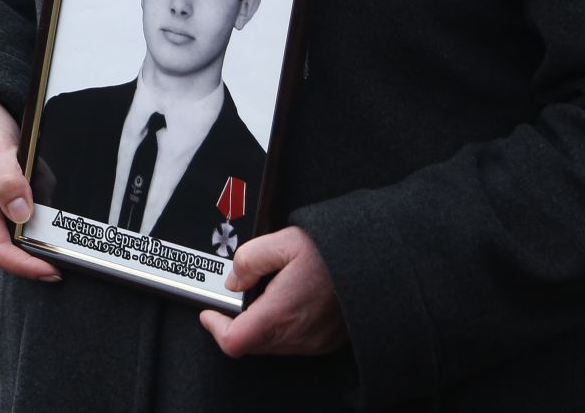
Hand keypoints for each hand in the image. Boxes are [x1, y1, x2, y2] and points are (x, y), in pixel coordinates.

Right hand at [0, 97, 60, 281]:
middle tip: (74, 249)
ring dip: (49, 214)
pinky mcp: (15, 192)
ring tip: (51, 178)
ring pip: (32, 223)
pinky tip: (48, 170)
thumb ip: (5, 177)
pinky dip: (49, 191)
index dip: (24, 266)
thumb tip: (22, 212)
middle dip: (44, 251)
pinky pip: (38, 202)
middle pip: (16, 247)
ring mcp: (2, 203)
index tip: (53, 270)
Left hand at [199, 226, 347, 357]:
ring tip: (268, 290)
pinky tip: (287, 300)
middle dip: (236, 321)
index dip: (215, 327)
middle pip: (249, 343)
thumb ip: (249, 259)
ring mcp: (312, 342)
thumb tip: (233, 280)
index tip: (210, 312)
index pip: (234, 341)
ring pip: (270, 344)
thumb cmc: (332, 252)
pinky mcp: (325, 342)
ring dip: (259, 323)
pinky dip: (280, 327)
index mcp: (280, 313)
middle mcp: (296, 335)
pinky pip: (291, 342)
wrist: (374, 263)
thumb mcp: (283, 241)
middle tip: (239, 293)